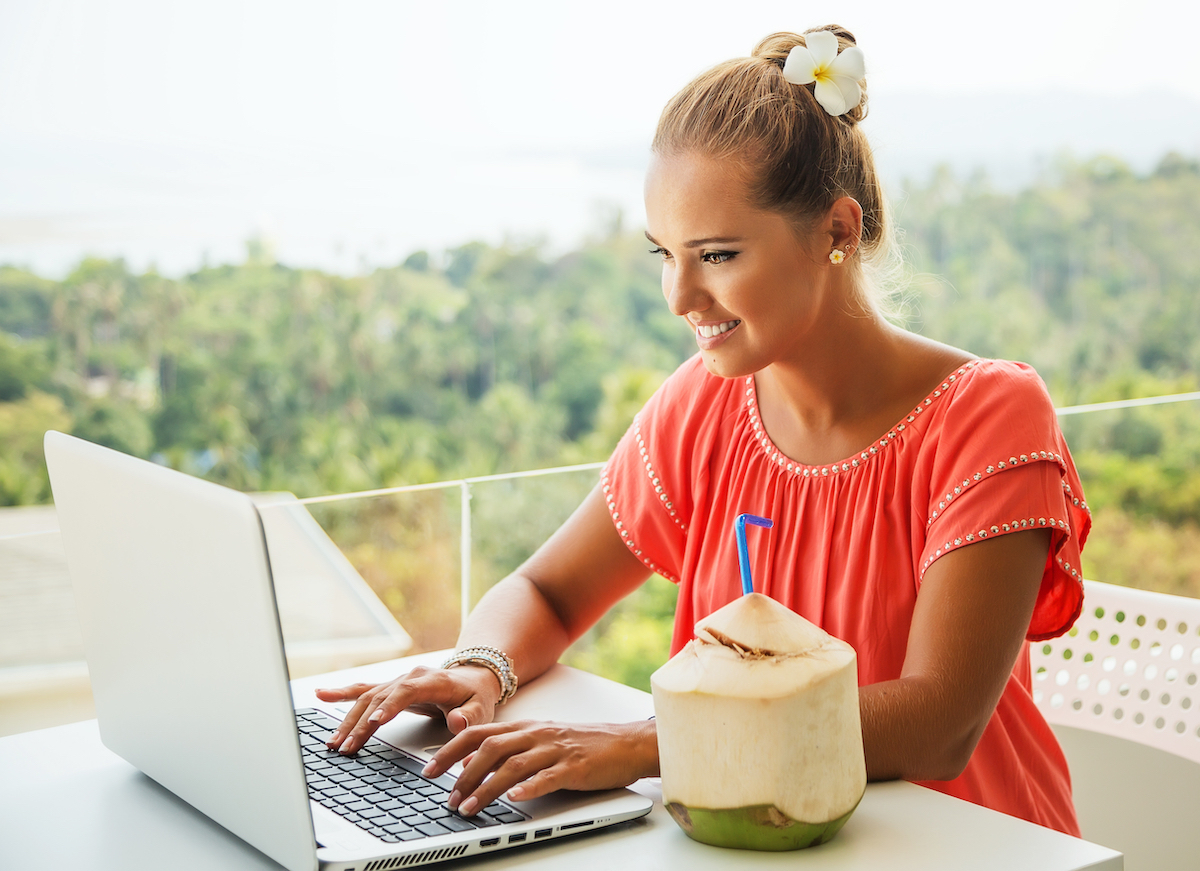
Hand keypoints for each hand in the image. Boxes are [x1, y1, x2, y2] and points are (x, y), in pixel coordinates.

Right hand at [315, 664, 501, 753]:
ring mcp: (397, 681)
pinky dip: (342, 693)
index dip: (390, 706)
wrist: (472, 678)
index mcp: (431, 680)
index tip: (375, 723)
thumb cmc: (475, 696)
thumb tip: (457, 722)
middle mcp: (409, 677)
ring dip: (349, 720)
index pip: (407, 691)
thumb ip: (470, 716)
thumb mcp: (481, 707)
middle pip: (380, 698)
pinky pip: (363, 690)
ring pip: (368, 699)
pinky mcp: (389, 688)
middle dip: (362, 723)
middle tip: (347, 747)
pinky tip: (322, 695)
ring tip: (334, 742)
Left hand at [421, 719, 658, 816]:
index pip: (479, 733)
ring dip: (487, 787)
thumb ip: (509, 748)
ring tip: (470, 807)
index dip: (450, 750)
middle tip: (446, 797)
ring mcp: (555, 750)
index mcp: (526, 727)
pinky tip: (515, 799)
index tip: (429, 769)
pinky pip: (548, 777)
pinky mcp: (574, 767)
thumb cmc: (584, 744)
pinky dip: (529, 788)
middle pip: (490, 748)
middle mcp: (536, 734)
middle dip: (462, 773)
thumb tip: (471, 762)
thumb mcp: (541, 740)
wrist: (626, 743)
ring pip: (513, 765)